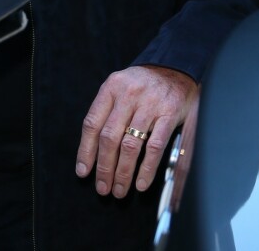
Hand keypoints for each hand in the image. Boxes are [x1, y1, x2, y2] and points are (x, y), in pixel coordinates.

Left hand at [76, 65, 197, 197]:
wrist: (175, 68)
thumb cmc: (142, 83)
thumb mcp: (120, 86)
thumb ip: (107, 111)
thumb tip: (92, 150)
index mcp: (111, 87)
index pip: (92, 123)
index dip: (86, 150)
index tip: (83, 171)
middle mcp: (128, 94)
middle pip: (109, 137)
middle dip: (104, 167)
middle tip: (103, 188)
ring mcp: (149, 104)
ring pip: (130, 145)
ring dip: (123, 172)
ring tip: (119, 190)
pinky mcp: (169, 114)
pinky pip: (155, 147)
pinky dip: (147, 168)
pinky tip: (141, 183)